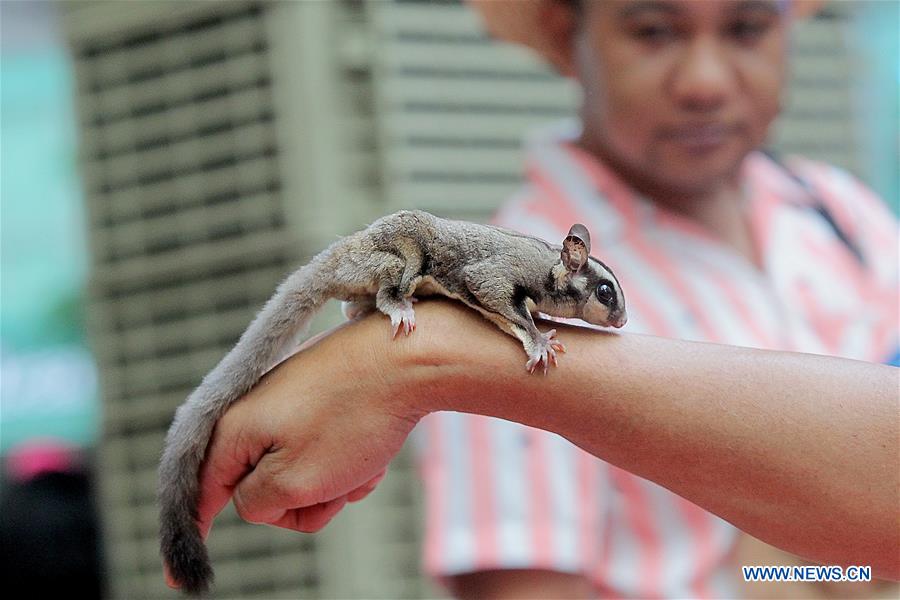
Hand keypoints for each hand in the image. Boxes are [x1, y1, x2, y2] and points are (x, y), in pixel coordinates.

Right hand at [188, 315, 425, 563]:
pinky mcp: (322, 396)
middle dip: (302, 501)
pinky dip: (350, 460)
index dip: (192, 534)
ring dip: (334, 482)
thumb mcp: (295, 479)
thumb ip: (257, 502)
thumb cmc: (353, 417)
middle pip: (262, 488)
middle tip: (334, 491)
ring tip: (362, 465)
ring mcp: (290, 401)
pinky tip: (374, 450)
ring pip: (303, 472)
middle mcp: (254, 411)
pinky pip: (328, 449)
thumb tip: (254, 498)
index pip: (202, 492)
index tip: (178, 579)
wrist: (409, 357)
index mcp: (234, 429)